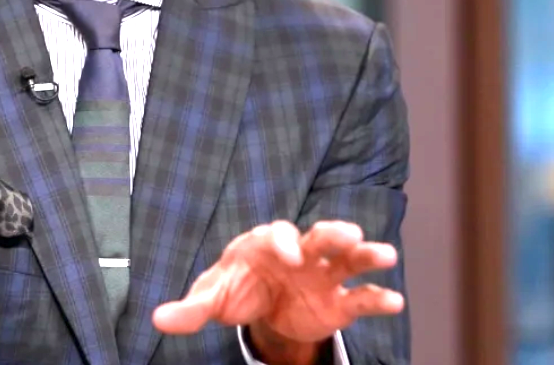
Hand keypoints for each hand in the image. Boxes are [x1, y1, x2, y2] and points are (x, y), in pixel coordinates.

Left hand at [151, 221, 402, 350]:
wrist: (260, 306)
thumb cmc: (235, 289)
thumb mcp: (211, 298)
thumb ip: (190, 309)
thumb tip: (158, 320)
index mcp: (267, 244)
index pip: (277, 235)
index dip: (282, 242)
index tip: (288, 257)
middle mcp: (301, 253)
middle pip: (319, 236)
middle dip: (332, 234)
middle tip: (348, 235)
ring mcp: (323, 276)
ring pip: (348, 258)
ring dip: (366, 254)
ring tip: (384, 255)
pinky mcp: (338, 302)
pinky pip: (360, 298)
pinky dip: (378, 298)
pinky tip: (395, 302)